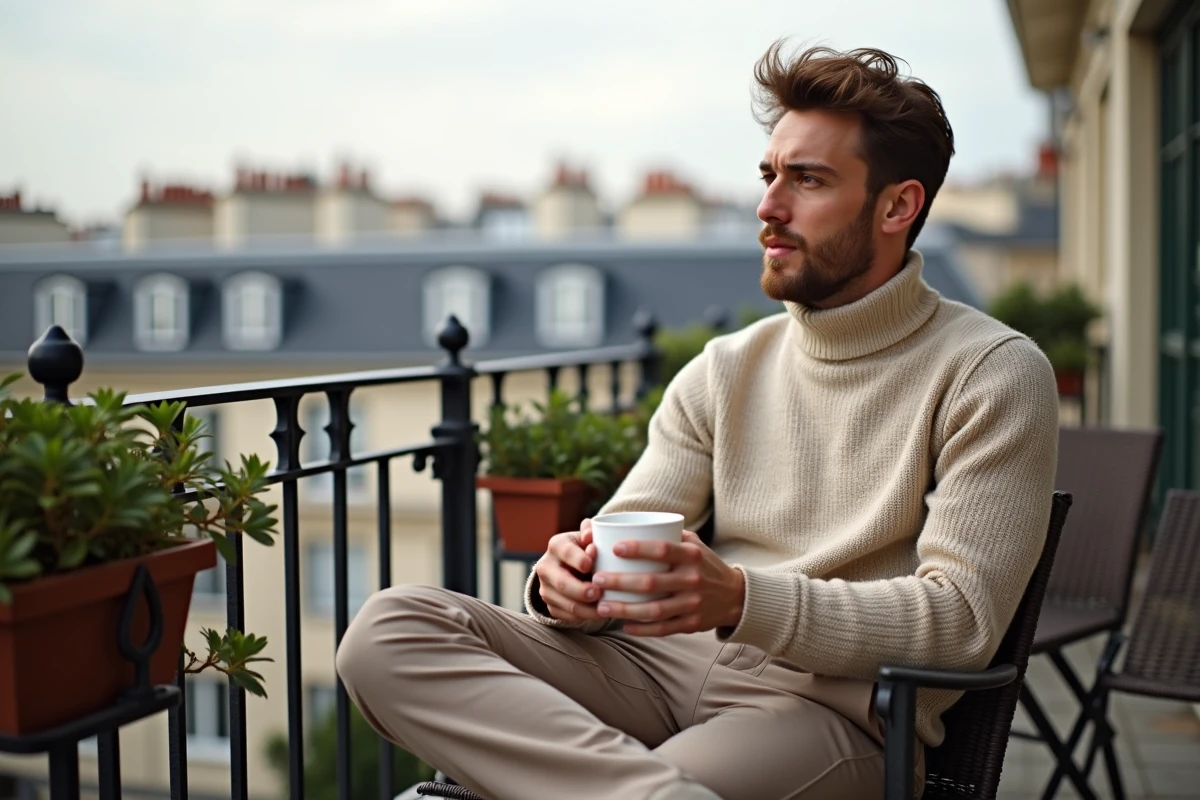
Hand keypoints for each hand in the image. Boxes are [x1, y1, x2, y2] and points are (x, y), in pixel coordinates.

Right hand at [534, 519, 604, 622]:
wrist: (570, 566)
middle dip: (581, 590)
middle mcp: (545, 567)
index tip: (591, 565)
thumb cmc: (585, 549)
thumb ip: (591, 533)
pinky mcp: (550, 605)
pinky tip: (599, 613)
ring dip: (588, 609)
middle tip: (599, 593)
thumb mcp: (587, 538)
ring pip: (566, 604)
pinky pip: (567, 616)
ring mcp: (546, 588)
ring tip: (606, 607)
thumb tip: (590, 534)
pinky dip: (585, 617)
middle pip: (562, 583)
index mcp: (556, 545)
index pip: (565, 552)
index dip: (578, 559)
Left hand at [593, 530, 744, 635]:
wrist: (735, 596)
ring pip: (653, 610)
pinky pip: (663, 629)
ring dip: (624, 609)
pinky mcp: (692, 624)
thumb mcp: (695, 544)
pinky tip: (624, 625)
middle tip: (597, 579)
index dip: (637, 548)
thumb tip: (632, 523)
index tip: (614, 548)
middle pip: (651, 583)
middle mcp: (693, 579)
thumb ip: (669, 534)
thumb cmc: (705, 564)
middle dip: (620, 582)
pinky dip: (642, 629)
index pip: (662, 549)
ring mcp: (692, 604)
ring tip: (602, 605)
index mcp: (692, 556)